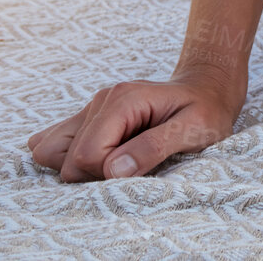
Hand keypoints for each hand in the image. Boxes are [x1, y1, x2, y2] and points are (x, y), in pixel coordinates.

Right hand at [26, 74, 240, 180]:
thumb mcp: (195, 128)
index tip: (138, 166)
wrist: (210, 88)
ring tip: (120, 158)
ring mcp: (94, 109)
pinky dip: (67, 157)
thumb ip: (155, 147)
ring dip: (81, 167)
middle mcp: (102, 101)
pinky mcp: (91, 119)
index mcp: (123, 100)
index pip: (86, 155)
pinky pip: (57, 142)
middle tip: (135, 162)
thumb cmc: (206, 109)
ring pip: (53, 152)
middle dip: (96, 173)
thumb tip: (113, 171)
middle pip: (68, 159)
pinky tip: (97, 157)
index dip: (107, 172)